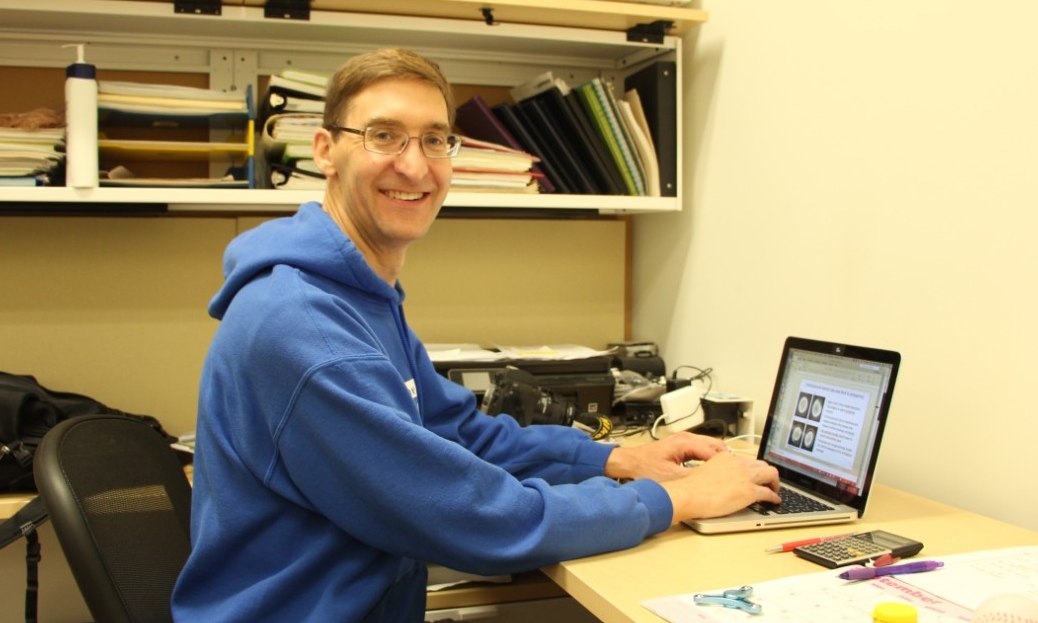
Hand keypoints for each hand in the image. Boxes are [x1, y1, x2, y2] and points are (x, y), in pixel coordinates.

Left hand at [604, 431, 728, 481]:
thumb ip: (692, 478)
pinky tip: (711, 470)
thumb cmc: (644, 468)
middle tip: (733, 474)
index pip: (714, 451)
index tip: (733, 475)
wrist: (628, 464)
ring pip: (709, 446)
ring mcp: (684, 440)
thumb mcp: (671, 477)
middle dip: (725, 459)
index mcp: (685, 442)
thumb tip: (710, 482)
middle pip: (715, 445)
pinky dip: (709, 458)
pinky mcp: (681, 446)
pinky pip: (701, 449)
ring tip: (725, 473)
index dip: (725, 464)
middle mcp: (686, 438)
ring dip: (717, 458)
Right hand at [659, 453, 780, 522]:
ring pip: (771, 474)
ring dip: (775, 483)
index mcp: (726, 458)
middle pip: (763, 464)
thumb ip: (716, 471)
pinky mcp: (749, 492)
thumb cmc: (691, 488)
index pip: (746, 460)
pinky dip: (774, 497)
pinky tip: (774, 502)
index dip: (753, 469)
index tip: (754, 475)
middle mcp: (738, 464)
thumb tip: (721, 480)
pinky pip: (768, 493)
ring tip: (774, 491)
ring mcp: (745, 477)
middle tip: (768, 482)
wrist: (689, 495)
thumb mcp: (704, 471)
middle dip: (768, 474)